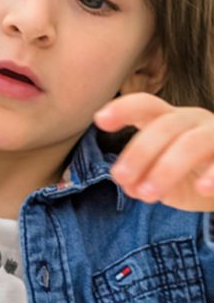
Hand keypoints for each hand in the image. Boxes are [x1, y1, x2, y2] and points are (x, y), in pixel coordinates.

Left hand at [93, 93, 213, 210]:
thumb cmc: (194, 175)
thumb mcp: (165, 181)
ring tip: (147, 195)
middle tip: (121, 178)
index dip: (124, 109)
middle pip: (164, 126)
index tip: (100, 119)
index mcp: (170, 121)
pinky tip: (202, 188)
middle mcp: (194, 121)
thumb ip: (143, 180)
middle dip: (139, 152)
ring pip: (192, 143)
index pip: (146, 106)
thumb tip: (128, 185)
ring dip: (166, 168)